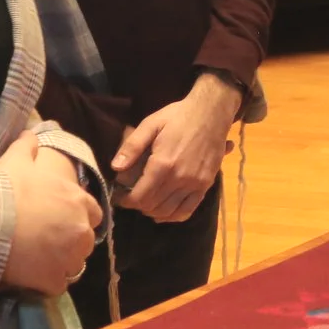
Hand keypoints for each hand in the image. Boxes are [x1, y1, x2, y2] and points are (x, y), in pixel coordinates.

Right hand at [0, 127, 102, 294]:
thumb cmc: (5, 189)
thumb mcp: (17, 161)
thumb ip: (28, 147)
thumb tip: (30, 134)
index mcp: (79, 201)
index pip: (93, 213)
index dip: (77, 218)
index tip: (60, 221)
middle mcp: (81, 230)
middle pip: (86, 241)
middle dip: (71, 242)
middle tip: (46, 242)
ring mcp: (69, 257)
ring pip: (75, 265)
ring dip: (61, 264)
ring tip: (38, 261)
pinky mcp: (54, 280)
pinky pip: (58, 285)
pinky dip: (47, 283)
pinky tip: (31, 276)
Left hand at [112, 73, 241, 223]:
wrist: (212, 112)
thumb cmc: (179, 116)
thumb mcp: (151, 124)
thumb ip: (132, 146)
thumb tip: (116, 168)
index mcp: (163, 164)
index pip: (139, 197)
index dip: (125, 201)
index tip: (119, 197)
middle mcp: (179, 178)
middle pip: (152, 206)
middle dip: (137, 205)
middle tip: (131, 197)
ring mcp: (195, 183)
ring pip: (168, 212)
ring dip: (153, 212)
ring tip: (146, 203)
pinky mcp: (206, 185)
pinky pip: (188, 210)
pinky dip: (173, 216)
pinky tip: (165, 211)